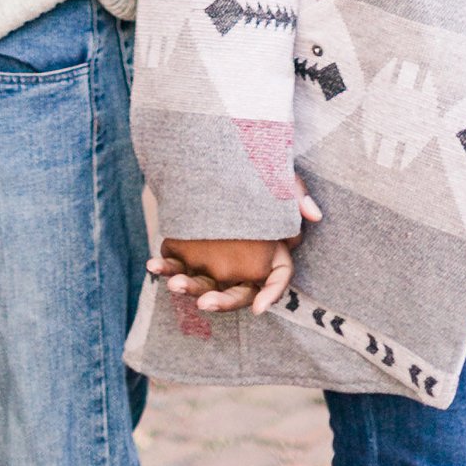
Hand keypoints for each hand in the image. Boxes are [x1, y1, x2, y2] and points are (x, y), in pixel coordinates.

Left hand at [151, 190, 321, 314]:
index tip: (258, 308)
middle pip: (237, 293)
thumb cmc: (257, 173)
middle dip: (221, 302)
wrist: (215, 157)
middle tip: (205, 303)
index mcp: (270, 254)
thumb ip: (295, 194)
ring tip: (174, 283)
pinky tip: (152, 264)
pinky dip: (165, 267)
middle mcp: (243, 266)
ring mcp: (215, 262)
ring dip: (189, 288)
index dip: (271, 296)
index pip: (278, 281)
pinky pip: (177, 265)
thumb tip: (313, 214)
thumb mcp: (279, 178)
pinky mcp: (190, 252)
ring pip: (204, 285)